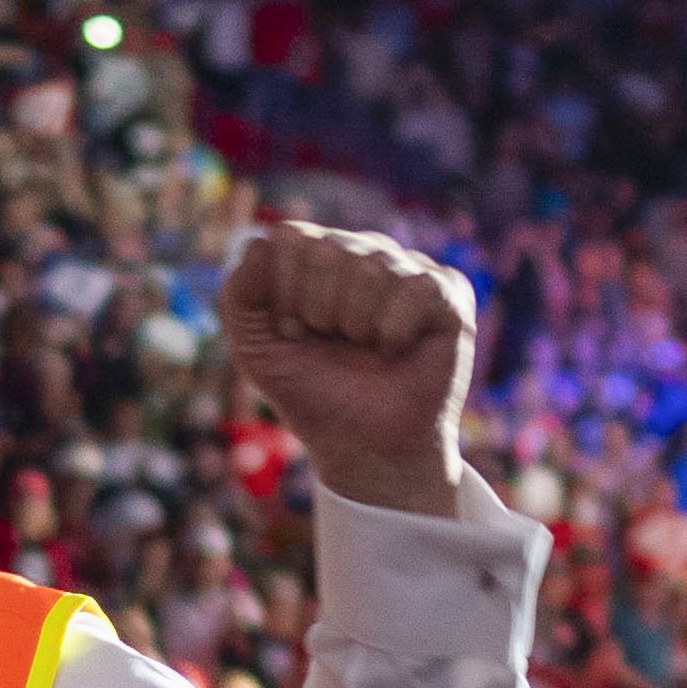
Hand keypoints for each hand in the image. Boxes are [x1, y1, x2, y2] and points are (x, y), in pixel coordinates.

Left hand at [216, 219, 475, 517]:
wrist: (363, 449)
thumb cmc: (313, 394)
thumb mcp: (256, 349)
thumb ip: (238, 295)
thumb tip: (259, 242)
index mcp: (318, 257)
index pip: (290, 238)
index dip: (284, 293)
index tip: (294, 333)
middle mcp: (363, 252)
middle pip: (328, 248)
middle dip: (318, 310)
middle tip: (333, 344)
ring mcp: (407, 269)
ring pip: (371, 265)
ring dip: (356, 324)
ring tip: (365, 350)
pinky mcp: (448, 293)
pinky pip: (414, 287)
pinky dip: (394, 331)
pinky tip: (396, 351)